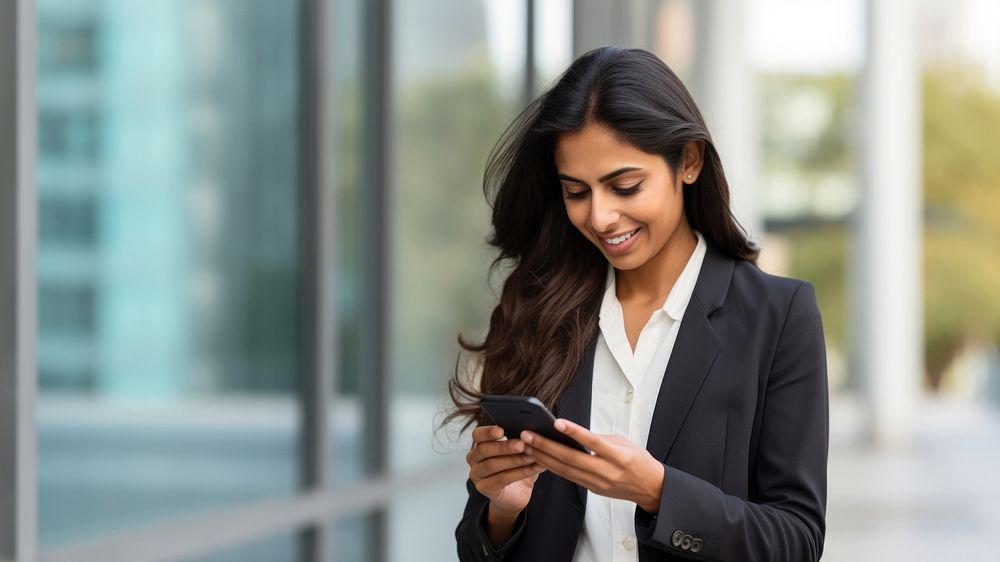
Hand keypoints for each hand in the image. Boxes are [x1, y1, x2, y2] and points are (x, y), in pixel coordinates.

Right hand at [467, 425, 546, 514]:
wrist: (516, 493)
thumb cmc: (516, 467)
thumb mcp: (519, 451)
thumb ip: (521, 440)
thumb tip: (532, 431)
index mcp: (479, 444)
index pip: (478, 435)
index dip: (488, 432)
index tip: (502, 430)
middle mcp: (474, 458)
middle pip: (484, 449)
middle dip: (504, 446)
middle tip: (521, 444)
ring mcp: (476, 474)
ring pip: (492, 465)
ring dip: (514, 460)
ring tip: (531, 456)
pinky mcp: (484, 488)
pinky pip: (501, 479)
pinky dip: (520, 473)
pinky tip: (534, 468)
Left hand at [519, 419, 664, 512]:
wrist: (650, 488)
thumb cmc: (639, 461)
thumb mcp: (625, 443)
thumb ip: (600, 438)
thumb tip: (574, 433)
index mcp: (619, 456)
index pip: (593, 442)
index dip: (574, 432)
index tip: (556, 422)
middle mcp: (607, 472)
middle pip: (572, 459)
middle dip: (546, 446)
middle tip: (527, 436)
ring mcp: (598, 483)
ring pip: (565, 470)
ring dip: (543, 458)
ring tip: (526, 446)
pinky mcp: (593, 490)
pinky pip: (569, 477)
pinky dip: (553, 467)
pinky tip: (540, 458)